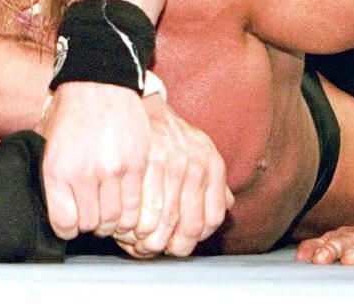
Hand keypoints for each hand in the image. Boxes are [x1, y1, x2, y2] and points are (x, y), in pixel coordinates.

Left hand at [37, 82, 149, 240]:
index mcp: (57, 169)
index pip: (64, 223)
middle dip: (92, 225)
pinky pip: (137, 204)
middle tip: (93, 215)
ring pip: (117, 219)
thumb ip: (48, 173)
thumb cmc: (69, 111)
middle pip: (92, 225)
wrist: (98, 81)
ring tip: (111, 211)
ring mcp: (113, 170)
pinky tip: (126, 202)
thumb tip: (51, 205)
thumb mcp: (45, 141)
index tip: (71, 224)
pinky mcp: (137, 165)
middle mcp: (84, 173)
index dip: (67, 228)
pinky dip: (132, 210)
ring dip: (114, 221)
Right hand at [114, 94, 231, 257]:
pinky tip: (126, 226)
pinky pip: (144, 208)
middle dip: (170, 246)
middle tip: (156, 249)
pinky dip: (134, 225)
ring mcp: (173, 164)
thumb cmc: (170, 133)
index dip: (193, 239)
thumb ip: (214, 181)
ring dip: (149, 240)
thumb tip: (227, 206)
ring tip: (139, 242)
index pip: (210, 220)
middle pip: (188, 226)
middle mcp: (197, 166)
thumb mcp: (200, 150)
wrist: (143, 105)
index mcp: (212, 166)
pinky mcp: (148, 162)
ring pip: (165, 222)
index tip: (177, 243)